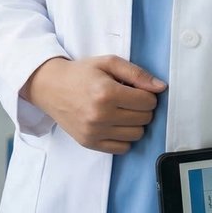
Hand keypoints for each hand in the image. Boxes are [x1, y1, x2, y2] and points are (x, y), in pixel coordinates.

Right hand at [23, 55, 165, 153]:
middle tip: (130, 99)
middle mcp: (100, 116)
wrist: (51, 87)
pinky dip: (124, 137)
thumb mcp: (109, 63)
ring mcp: (93, 132)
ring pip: (136, 135)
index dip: (148, 95)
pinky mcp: (89, 143)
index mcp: (106, 93)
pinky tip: (116, 124)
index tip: (138, 90)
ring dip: (135, 123)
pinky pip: (122, 149)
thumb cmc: (81, 73)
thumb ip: (137, 74)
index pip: (148, 102)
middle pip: (144, 119)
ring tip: (123, 111)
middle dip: (143, 108)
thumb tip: (161, 87)